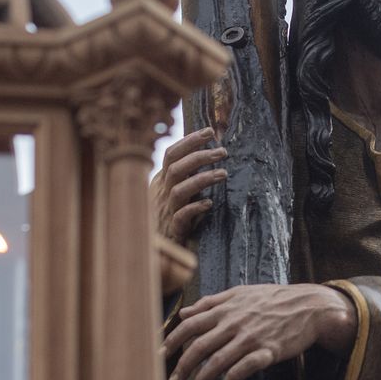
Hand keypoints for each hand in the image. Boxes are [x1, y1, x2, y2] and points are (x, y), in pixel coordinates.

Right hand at [150, 126, 226, 246]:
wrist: (157, 247)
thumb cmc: (169, 215)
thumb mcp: (174, 190)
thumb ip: (185, 174)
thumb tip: (206, 150)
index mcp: (162, 180)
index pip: (171, 153)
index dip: (190, 141)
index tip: (210, 131)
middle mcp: (162, 192)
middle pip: (176, 167)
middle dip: (199, 156)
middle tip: (223, 151)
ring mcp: (166, 210)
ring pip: (180, 190)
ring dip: (202, 180)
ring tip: (223, 174)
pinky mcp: (173, 228)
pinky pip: (182, 217)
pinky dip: (195, 208)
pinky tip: (209, 203)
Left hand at [163, 282, 356, 379]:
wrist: (309, 306)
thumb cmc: (272, 299)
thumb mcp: (240, 293)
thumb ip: (210, 303)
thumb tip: (184, 313)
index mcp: (225, 308)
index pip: (190, 325)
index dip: (172, 341)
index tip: (160, 355)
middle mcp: (234, 322)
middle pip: (199, 346)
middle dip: (182, 366)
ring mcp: (251, 337)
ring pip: (218, 361)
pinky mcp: (268, 351)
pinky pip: (244, 368)